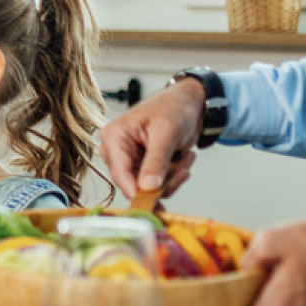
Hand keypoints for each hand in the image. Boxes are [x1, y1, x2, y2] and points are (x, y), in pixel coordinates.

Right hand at [99, 77, 203, 200]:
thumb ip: (156, 161)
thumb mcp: (166, 133)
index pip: (119, 172)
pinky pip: (158, 185)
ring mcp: (132, 161)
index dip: (135, 190)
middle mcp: (118, 151)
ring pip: (148, 188)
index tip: (152, 202)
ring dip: (172, 178)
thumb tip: (147, 187)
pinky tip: (182, 160)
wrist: (191, 103)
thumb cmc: (174, 107)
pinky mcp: (145, 167)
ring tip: (185, 159)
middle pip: (133, 184)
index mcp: (115, 137)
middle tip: (182, 171)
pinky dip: (174, 176)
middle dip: (162, 181)